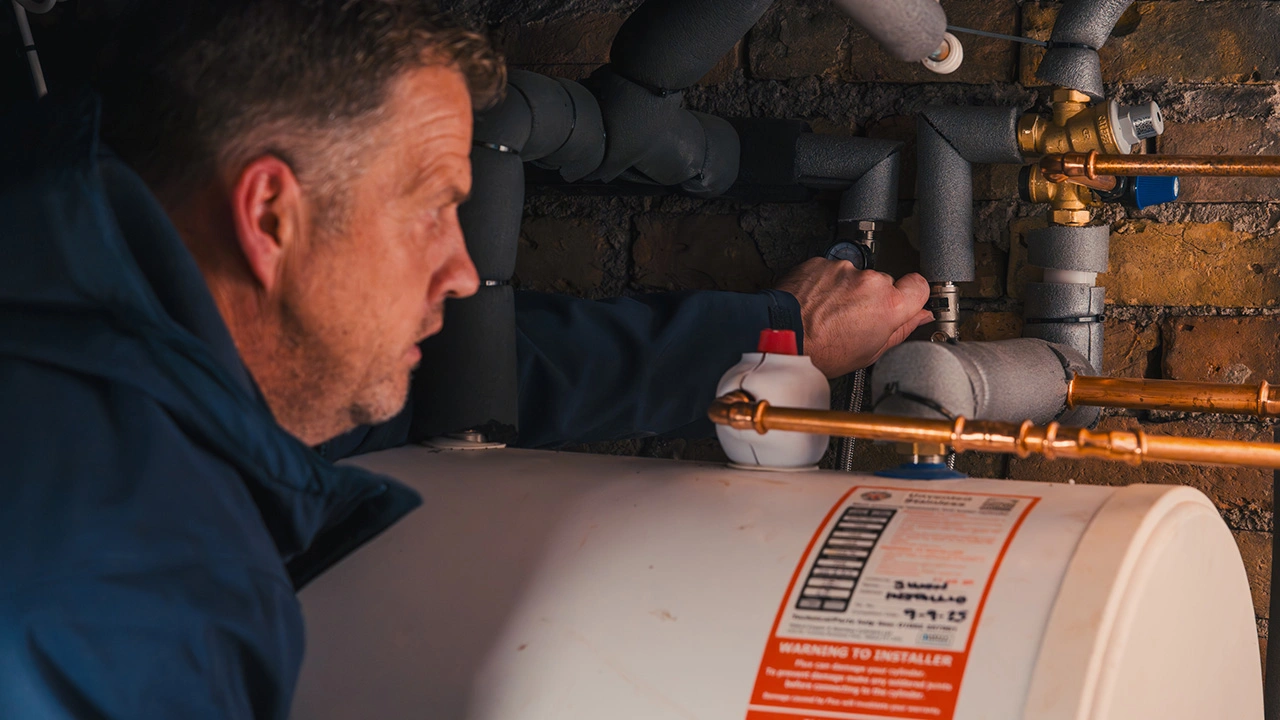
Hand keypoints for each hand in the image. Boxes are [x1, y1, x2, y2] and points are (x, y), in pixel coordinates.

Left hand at [775, 258, 932, 377]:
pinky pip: (831, 271)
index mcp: (888, 305)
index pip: (919, 286)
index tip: (906, 301)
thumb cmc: (821, 351)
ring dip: (847, 291)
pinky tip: (817, 304)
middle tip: (854, 319)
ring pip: (856, 277)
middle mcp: (869, 281)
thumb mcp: (870, 353)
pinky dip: (826, 284)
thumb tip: (918, 317)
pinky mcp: (821, 263)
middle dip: (873, 298)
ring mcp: (844, 270)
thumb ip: (901, 330)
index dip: (912, 295)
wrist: (782, 337)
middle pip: (883, 283)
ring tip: (830, 314)